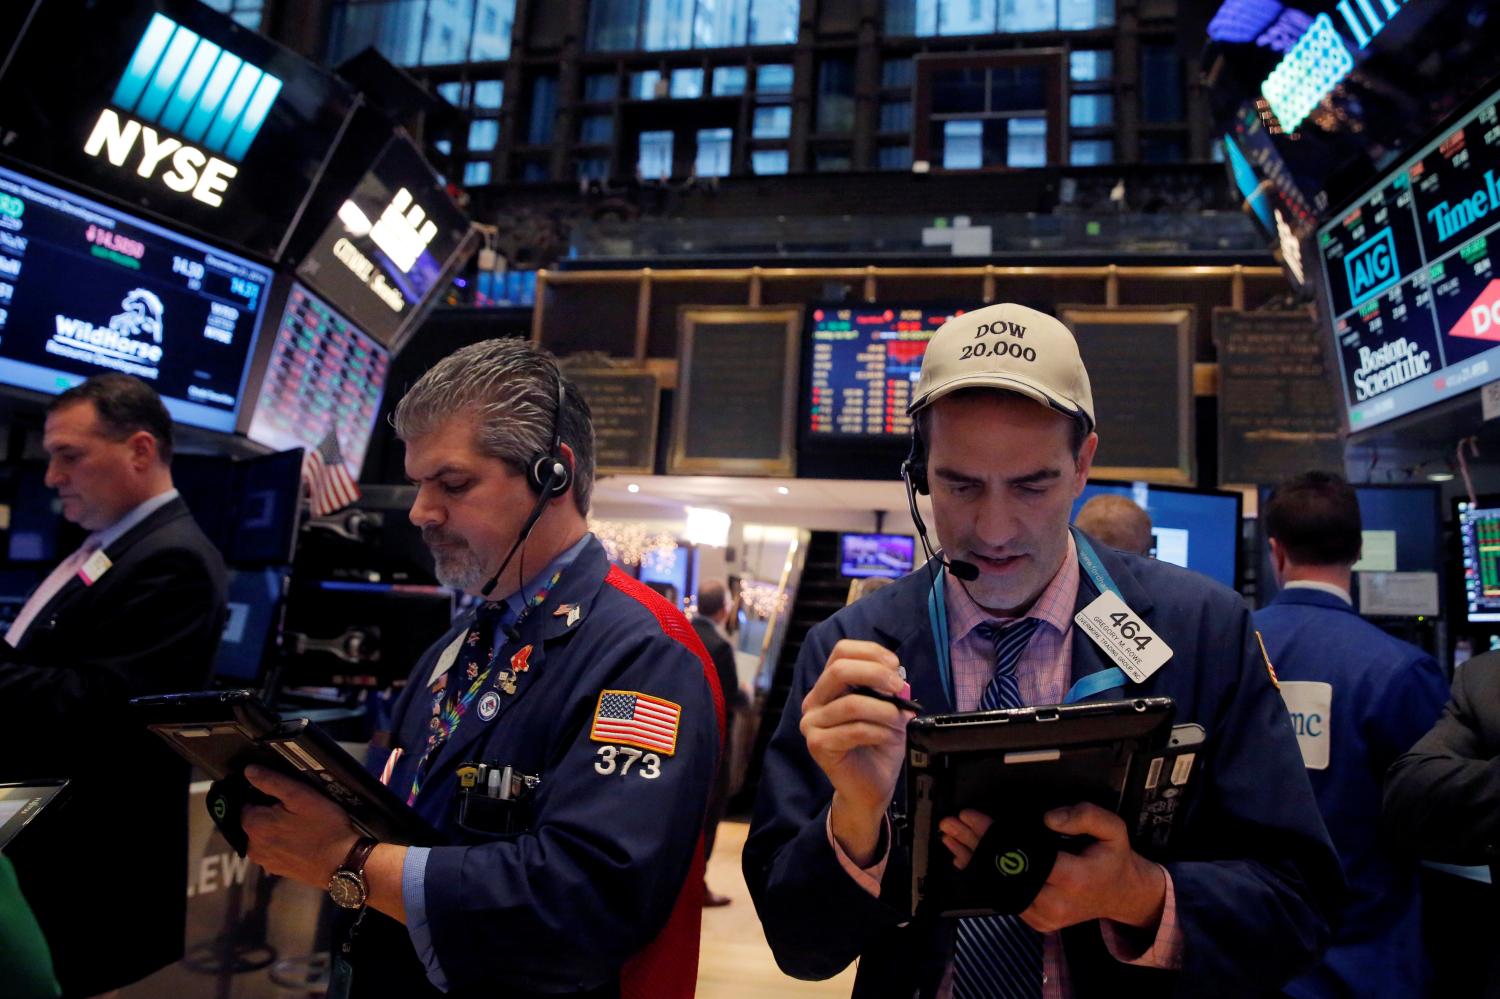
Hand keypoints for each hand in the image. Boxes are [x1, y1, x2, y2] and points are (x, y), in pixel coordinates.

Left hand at [240, 765, 359, 890]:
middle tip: (296, 811)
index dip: (264, 797)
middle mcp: (252, 846)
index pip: (246, 803)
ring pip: (263, 837)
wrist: (342, 862)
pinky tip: (301, 842)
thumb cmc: (324, 826)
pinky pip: (273, 851)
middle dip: (269, 814)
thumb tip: (248, 770)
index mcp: (254, 825)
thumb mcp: (300, 796)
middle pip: (254, 821)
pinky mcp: (276, 870)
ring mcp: (264, 861)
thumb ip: (272, 782)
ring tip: (300, 827)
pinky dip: (282, 845)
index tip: (285, 798)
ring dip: (275, 830)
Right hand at [800, 640, 913, 863]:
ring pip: (852, 703)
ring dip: (885, 712)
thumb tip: (896, 676)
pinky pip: (854, 730)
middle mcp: (814, 701)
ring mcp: (811, 723)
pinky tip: (889, 738)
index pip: (841, 651)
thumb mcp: (888, 710)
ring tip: (900, 722)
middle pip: (840, 670)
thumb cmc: (877, 747)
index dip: (871, 653)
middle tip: (900, 689)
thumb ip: (888, 689)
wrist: (869, 788)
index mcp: (828, 687)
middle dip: (876, 675)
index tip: (895, 667)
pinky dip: (879, 732)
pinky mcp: (817, 745)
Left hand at [940, 803, 1165, 932]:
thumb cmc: (1114, 858)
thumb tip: (1047, 818)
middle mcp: (1054, 903)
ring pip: (999, 887)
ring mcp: (1044, 917)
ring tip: (950, 839)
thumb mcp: (1112, 829)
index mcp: (1073, 879)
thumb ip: (1084, 816)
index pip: (1023, 856)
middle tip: (950, 824)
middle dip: (974, 845)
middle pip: (1003, 872)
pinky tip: (966, 859)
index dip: (993, 836)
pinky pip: (1005, 897)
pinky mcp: (1037, 921)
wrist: (1121, 895)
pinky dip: (985, 876)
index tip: (971, 816)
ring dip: (972, 861)